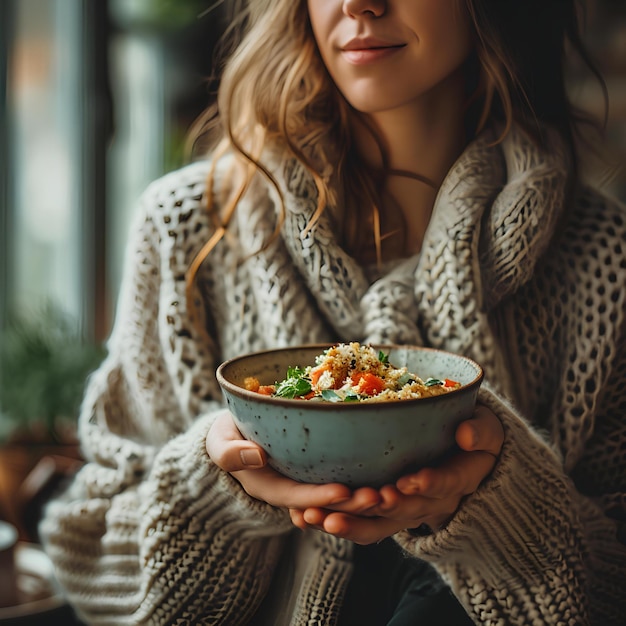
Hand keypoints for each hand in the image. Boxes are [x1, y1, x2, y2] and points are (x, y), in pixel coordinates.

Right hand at [206, 410, 373, 509]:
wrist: (235, 432)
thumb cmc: (226, 437)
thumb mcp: (220, 443)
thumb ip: (231, 453)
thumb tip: (256, 456)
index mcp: (270, 486)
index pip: (297, 496)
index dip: (320, 497)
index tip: (343, 492)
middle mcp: (294, 487)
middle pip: (325, 500)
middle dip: (353, 502)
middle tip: (379, 495)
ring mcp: (308, 478)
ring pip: (340, 490)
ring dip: (365, 493)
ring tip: (392, 488)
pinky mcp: (320, 465)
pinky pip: (344, 473)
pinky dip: (364, 474)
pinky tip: (389, 471)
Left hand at [289, 404, 503, 543]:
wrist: (466, 456)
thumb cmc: (474, 435)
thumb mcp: (487, 431)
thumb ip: (481, 433)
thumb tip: (466, 434)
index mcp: (459, 478)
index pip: (448, 484)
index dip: (430, 484)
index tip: (409, 482)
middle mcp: (431, 500)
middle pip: (406, 510)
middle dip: (377, 510)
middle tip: (352, 507)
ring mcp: (407, 508)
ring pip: (378, 522)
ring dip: (348, 522)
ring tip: (316, 518)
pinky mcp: (385, 510)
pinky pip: (362, 521)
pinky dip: (335, 520)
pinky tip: (303, 518)